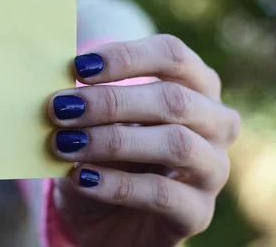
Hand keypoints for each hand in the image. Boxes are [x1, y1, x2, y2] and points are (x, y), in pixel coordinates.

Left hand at [49, 35, 239, 246]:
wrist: (111, 219)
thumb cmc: (107, 155)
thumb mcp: (96, 122)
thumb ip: (87, 101)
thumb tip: (60, 87)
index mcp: (195, 85)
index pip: (172, 56)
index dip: (127, 56)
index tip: (79, 66)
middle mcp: (215, 122)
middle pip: (173, 99)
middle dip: (112, 101)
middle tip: (61, 108)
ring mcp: (212, 168)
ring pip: (175, 144)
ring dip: (113, 141)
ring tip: (65, 143)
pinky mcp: (198, 212)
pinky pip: (162, 193)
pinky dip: (117, 184)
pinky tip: (82, 178)